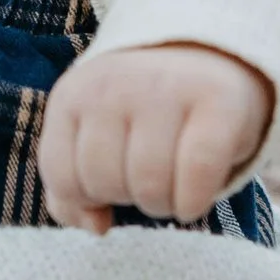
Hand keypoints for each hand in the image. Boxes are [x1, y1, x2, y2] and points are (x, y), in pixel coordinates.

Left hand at [38, 44, 272, 232]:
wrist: (209, 53)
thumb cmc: (145, 113)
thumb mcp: (95, 137)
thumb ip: (73, 186)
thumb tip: (95, 226)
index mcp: (75, 94)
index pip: (62, 176)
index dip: (87, 200)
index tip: (111, 187)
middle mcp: (117, 84)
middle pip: (106, 183)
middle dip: (128, 198)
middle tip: (149, 181)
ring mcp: (168, 88)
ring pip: (149, 185)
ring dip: (162, 205)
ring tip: (172, 187)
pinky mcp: (218, 101)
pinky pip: (197, 173)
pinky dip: (193, 202)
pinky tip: (194, 201)